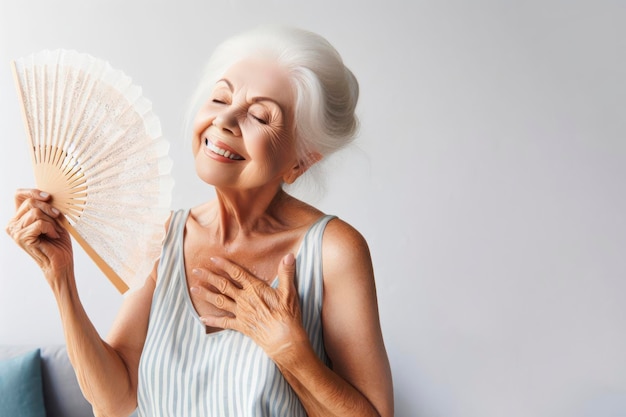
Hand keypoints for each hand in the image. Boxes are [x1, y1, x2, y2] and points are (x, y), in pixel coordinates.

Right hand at [6, 189, 72, 280]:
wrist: (61, 262)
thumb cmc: (59, 242)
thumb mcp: (54, 219)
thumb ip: (47, 206)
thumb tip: (49, 194)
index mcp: (19, 217)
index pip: (19, 195)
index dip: (33, 191)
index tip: (48, 196)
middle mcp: (13, 224)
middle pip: (30, 202)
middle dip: (49, 209)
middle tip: (58, 220)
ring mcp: (15, 231)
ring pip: (36, 212)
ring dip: (51, 221)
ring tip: (55, 231)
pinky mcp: (21, 238)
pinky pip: (40, 223)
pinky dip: (51, 228)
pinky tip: (53, 236)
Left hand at [190, 253, 308, 356]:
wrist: (284, 339)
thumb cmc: (287, 315)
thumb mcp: (289, 291)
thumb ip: (286, 272)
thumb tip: (289, 254)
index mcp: (255, 289)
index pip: (237, 274)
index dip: (224, 265)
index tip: (212, 259)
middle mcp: (245, 299)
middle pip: (223, 286)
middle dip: (209, 277)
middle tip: (196, 270)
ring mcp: (241, 313)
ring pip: (220, 301)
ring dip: (206, 294)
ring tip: (193, 288)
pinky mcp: (241, 326)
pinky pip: (223, 322)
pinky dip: (212, 320)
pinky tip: (202, 318)